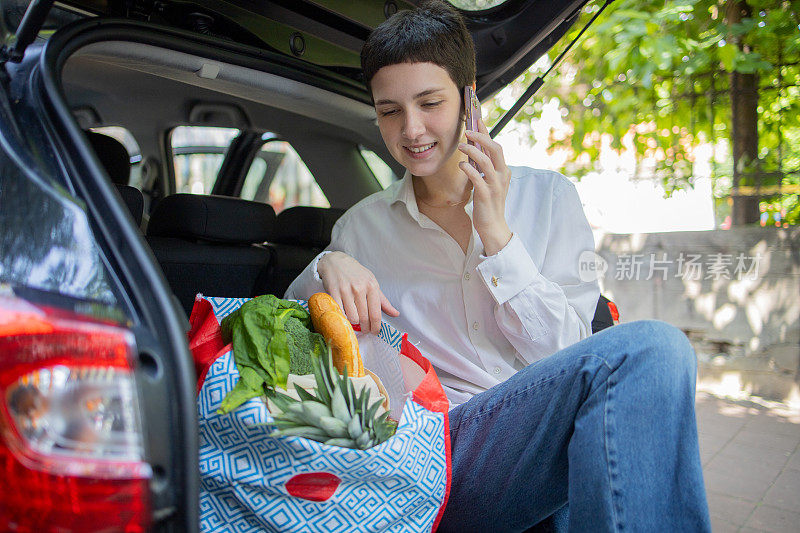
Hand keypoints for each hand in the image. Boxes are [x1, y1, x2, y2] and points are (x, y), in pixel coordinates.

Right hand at [317, 251, 399, 333]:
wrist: (336, 262)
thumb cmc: (356, 273)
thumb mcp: (372, 282)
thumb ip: (383, 300)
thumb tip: (395, 314)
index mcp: (372, 286)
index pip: (376, 313)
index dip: (376, 327)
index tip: (375, 332)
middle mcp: (360, 288)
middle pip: (364, 318)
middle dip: (365, 328)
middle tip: (365, 330)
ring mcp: (346, 291)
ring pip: (352, 317)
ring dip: (354, 323)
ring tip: (355, 322)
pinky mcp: (333, 292)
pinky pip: (340, 312)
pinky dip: (343, 318)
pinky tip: (345, 317)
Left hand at [458, 117, 512, 255]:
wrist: (493, 226)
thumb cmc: (488, 203)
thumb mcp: (487, 181)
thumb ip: (482, 166)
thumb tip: (472, 149)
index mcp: (503, 170)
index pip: (495, 146)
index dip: (486, 132)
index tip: (476, 119)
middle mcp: (502, 175)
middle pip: (495, 149)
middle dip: (482, 137)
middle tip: (467, 130)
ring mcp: (495, 185)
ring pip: (487, 161)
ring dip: (473, 151)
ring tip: (461, 145)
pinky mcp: (487, 195)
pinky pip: (478, 178)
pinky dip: (469, 169)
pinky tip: (461, 165)